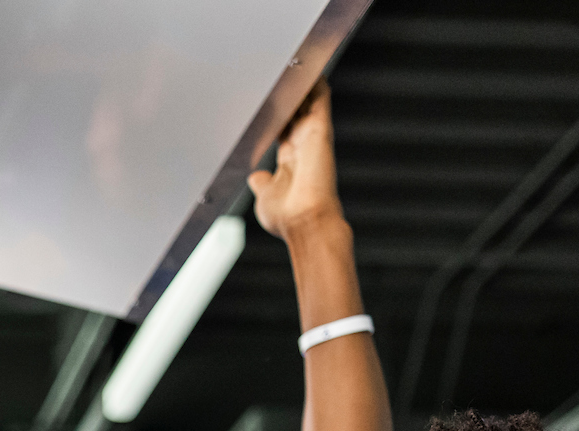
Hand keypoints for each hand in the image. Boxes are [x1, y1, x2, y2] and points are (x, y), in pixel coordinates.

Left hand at [247, 81, 342, 242]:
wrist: (305, 223)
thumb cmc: (288, 218)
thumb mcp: (266, 199)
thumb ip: (263, 185)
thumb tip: (257, 178)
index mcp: (290, 161)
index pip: (283, 128)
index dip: (275, 112)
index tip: (266, 100)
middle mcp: (303, 146)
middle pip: (296, 110)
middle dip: (286, 93)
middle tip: (277, 71)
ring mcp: (313, 137)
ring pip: (309, 102)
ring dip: (302, 84)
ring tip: (294, 59)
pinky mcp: (320, 131)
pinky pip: (320, 100)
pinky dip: (316, 84)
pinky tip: (311, 66)